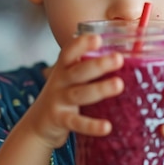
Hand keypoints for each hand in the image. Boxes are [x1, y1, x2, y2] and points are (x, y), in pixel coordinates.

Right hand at [22, 34, 124, 148]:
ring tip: (118, 85)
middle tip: (118, 58)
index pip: (70, 52)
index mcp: (64, 68)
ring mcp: (58, 101)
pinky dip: (91, 125)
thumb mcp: (70, 78)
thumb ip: (90, 68)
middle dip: (98, 64)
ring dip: (100, 89)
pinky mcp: (60, 120)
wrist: (38, 124)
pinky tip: (107, 126)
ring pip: (80, 94)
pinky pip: (77, 122)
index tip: (98, 38)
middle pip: (79, 71)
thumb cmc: (62, 95)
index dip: (82, 44)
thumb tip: (125, 56)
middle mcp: (60, 81)